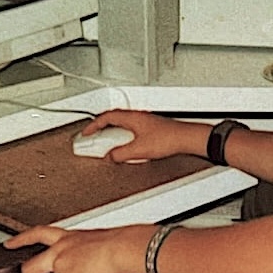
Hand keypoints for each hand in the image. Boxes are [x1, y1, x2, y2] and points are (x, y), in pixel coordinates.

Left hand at [4, 223, 150, 272]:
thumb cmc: (122, 245)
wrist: (125, 250)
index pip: (39, 234)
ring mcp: (62, 267)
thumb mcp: (99, 244)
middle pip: (31, 269)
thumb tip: (96, 271)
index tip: (10, 244)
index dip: (21, 240)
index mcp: (68, 238)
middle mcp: (61, 250)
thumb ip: (89, 255)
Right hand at [78, 110, 207, 162]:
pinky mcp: (152, 128)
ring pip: (123, 124)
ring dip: (114, 133)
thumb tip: (111, 156)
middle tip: (94, 137)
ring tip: (109, 145)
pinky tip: (127, 147)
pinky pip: (132, 130)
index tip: (86, 132)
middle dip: (101, 128)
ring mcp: (145, 121)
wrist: (186, 139)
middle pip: (113, 119)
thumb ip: (121, 154)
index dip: (93, 125)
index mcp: (131, 117)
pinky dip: (124, 137)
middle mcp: (137, 116)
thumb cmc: (168, 139)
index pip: (106, 117)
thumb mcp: (139, 150)